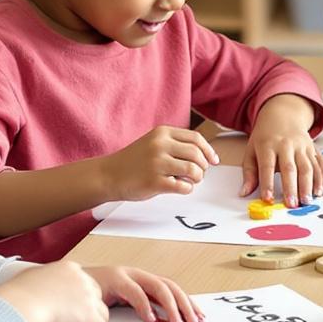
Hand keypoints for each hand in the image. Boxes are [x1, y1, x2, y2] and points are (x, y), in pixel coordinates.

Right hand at [0, 261, 111, 321]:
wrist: (20, 309)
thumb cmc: (16, 300)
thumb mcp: (30, 281)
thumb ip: (43, 286)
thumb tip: (40, 298)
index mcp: (68, 269)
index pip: (82, 284)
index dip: (77, 300)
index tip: (70, 312)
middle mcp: (82, 281)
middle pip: (96, 298)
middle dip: (87, 313)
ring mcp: (89, 299)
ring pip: (101, 315)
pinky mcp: (92, 319)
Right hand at [83, 264, 202, 321]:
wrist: (58, 292)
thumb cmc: (84, 304)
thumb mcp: (114, 313)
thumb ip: (131, 318)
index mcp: (137, 282)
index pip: (168, 290)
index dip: (185, 303)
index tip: (197, 318)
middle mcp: (134, 275)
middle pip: (169, 286)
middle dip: (185, 304)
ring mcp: (125, 274)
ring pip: (158, 285)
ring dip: (171, 304)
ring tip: (178, 321)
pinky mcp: (113, 278)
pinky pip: (135, 290)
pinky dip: (144, 304)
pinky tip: (151, 318)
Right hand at [102, 125, 218, 201]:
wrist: (108, 174)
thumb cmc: (134, 161)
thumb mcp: (153, 142)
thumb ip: (175, 145)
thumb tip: (204, 155)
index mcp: (162, 133)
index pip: (196, 138)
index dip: (208, 151)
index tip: (214, 161)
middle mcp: (160, 145)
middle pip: (197, 154)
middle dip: (203, 166)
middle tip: (199, 174)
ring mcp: (157, 163)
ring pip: (193, 170)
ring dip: (197, 178)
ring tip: (189, 181)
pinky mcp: (154, 181)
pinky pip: (183, 186)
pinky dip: (187, 189)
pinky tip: (180, 187)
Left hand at [243, 95, 322, 207]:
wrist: (283, 115)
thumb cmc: (265, 137)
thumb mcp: (251, 150)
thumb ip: (249, 173)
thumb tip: (244, 192)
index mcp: (268, 145)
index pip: (267, 166)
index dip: (267, 183)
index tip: (268, 198)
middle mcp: (286, 145)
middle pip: (290, 168)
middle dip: (292, 188)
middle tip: (292, 204)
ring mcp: (302, 146)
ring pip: (308, 167)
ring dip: (309, 185)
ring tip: (307, 200)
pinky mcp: (313, 148)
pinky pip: (320, 163)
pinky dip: (322, 178)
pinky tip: (320, 190)